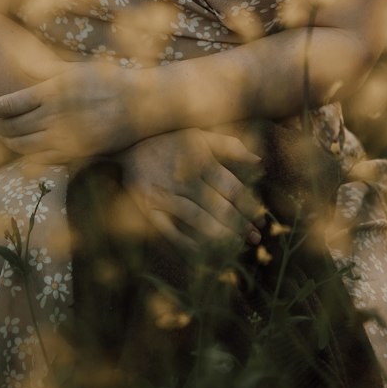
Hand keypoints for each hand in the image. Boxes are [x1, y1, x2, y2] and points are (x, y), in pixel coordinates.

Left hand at [0, 61, 137, 161]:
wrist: (139, 104)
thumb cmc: (108, 81)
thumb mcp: (74, 71)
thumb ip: (47, 75)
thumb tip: (22, 69)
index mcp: (51, 91)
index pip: (10, 104)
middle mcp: (53, 114)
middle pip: (13, 126)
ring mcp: (63, 136)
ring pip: (24, 145)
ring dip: (11, 142)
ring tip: (7, 137)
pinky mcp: (74, 153)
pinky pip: (42, 159)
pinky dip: (29, 156)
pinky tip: (27, 153)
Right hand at [119, 128, 264, 254]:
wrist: (126, 144)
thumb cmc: (169, 140)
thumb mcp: (199, 135)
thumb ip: (229, 146)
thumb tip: (259, 162)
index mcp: (199, 159)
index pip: (232, 188)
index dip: (249, 206)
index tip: (260, 218)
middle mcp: (183, 178)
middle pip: (219, 207)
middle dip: (240, 225)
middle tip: (255, 238)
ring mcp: (165, 195)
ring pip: (199, 222)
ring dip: (221, 237)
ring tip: (236, 245)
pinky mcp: (149, 210)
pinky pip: (172, 233)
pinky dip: (190, 246)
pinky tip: (206, 253)